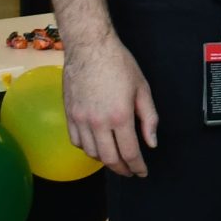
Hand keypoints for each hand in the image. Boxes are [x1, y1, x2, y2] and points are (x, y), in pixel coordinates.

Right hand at [63, 32, 158, 178]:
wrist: (89, 48)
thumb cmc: (118, 64)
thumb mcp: (142, 89)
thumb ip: (148, 118)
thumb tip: (151, 142)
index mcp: (119, 116)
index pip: (130, 152)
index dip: (137, 166)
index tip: (142, 172)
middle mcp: (98, 122)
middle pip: (109, 158)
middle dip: (122, 169)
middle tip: (130, 171)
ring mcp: (80, 119)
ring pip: (91, 153)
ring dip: (105, 160)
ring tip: (116, 158)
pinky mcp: (69, 114)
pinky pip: (76, 141)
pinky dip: (88, 149)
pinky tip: (97, 145)